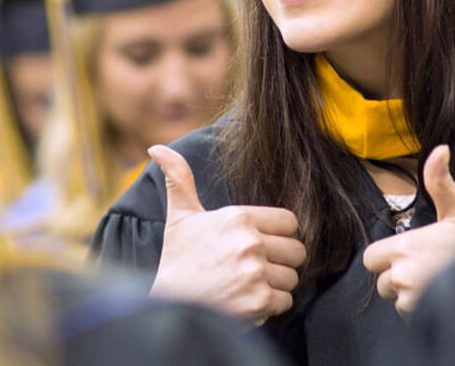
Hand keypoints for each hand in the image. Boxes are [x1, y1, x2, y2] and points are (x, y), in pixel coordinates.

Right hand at [148, 145, 306, 323]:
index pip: (289, 222)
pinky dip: (270, 306)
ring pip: (292, 278)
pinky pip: (285, 301)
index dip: (279, 235)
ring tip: (249, 286)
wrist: (165, 306)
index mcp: (238, 218)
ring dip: (275, 285)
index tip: (262, 245)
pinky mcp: (258, 302)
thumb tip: (157, 148)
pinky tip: (247, 302)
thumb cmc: (176, 260)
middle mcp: (250, 243)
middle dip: (281, 261)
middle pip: (297, 251)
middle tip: (257, 269)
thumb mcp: (179, 216)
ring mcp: (255, 273)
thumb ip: (179, 179)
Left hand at [362, 145, 454, 314]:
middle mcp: (403, 274)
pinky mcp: (425, 317)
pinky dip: (425, 312)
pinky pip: (414, 318)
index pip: (371, 259)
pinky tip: (447, 298)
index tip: (409, 255)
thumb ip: (440, 181)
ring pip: (399, 302)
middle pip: (383, 284)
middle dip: (399, 280)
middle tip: (429, 270)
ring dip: (414, 296)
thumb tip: (441, 148)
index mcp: (405, 247)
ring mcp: (413, 299)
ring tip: (441, 282)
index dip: (385, 258)